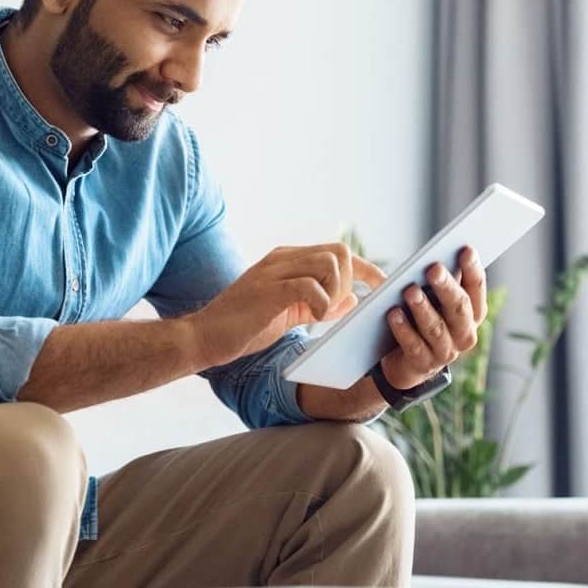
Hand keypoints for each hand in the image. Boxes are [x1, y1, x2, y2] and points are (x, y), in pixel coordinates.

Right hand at [188, 242, 385, 367]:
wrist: (204, 337)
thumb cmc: (244, 327)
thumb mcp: (290, 314)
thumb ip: (320, 304)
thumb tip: (354, 298)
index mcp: (288, 261)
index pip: (337, 252)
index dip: (366, 268)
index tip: (382, 286)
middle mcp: (282, 259)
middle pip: (339, 251)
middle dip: (351, 279)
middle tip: (338, 307)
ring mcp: (274, 271)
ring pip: (328, 263)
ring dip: (335, 291)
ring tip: (320, 313)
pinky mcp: (268, 290)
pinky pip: (309, 285)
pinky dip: (320, 303)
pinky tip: (312, 317)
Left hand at [379, 245, 486, 390]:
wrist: (408, 362)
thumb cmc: (425, 319)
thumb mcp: (436, 300)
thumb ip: (441, 282)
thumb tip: (437, 254)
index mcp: (473, 313)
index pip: (476, 288)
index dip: (473, 269)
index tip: (466, 249)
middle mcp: (465, 334)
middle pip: (459, 308)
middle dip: (446, 287)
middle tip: (433, 268)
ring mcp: (446, 352)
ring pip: (436, 328)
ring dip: (423, 308)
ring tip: (410, 290)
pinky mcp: (424, 364)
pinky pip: (414, 346)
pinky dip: (403, 329)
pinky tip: (393, 314)